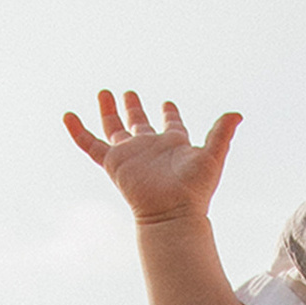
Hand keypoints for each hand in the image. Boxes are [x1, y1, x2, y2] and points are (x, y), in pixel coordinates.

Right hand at [66, 89, 242, 227]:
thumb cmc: (195, 189)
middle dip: (134, 108)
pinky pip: (90, 145)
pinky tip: (68, 116)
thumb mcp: (212, 155)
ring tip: (104, 93)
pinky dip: (78, 131)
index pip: (171, 125)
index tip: (167, 104)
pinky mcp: (114, 162)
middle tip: (129, 93)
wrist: (173, 212)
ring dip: (110, 111)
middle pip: (139, 124)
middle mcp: (150, 148)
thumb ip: (222, 133)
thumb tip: (237, 113)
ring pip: (115, 129)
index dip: (169, 114)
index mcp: (174, 145)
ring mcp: (130, 155)